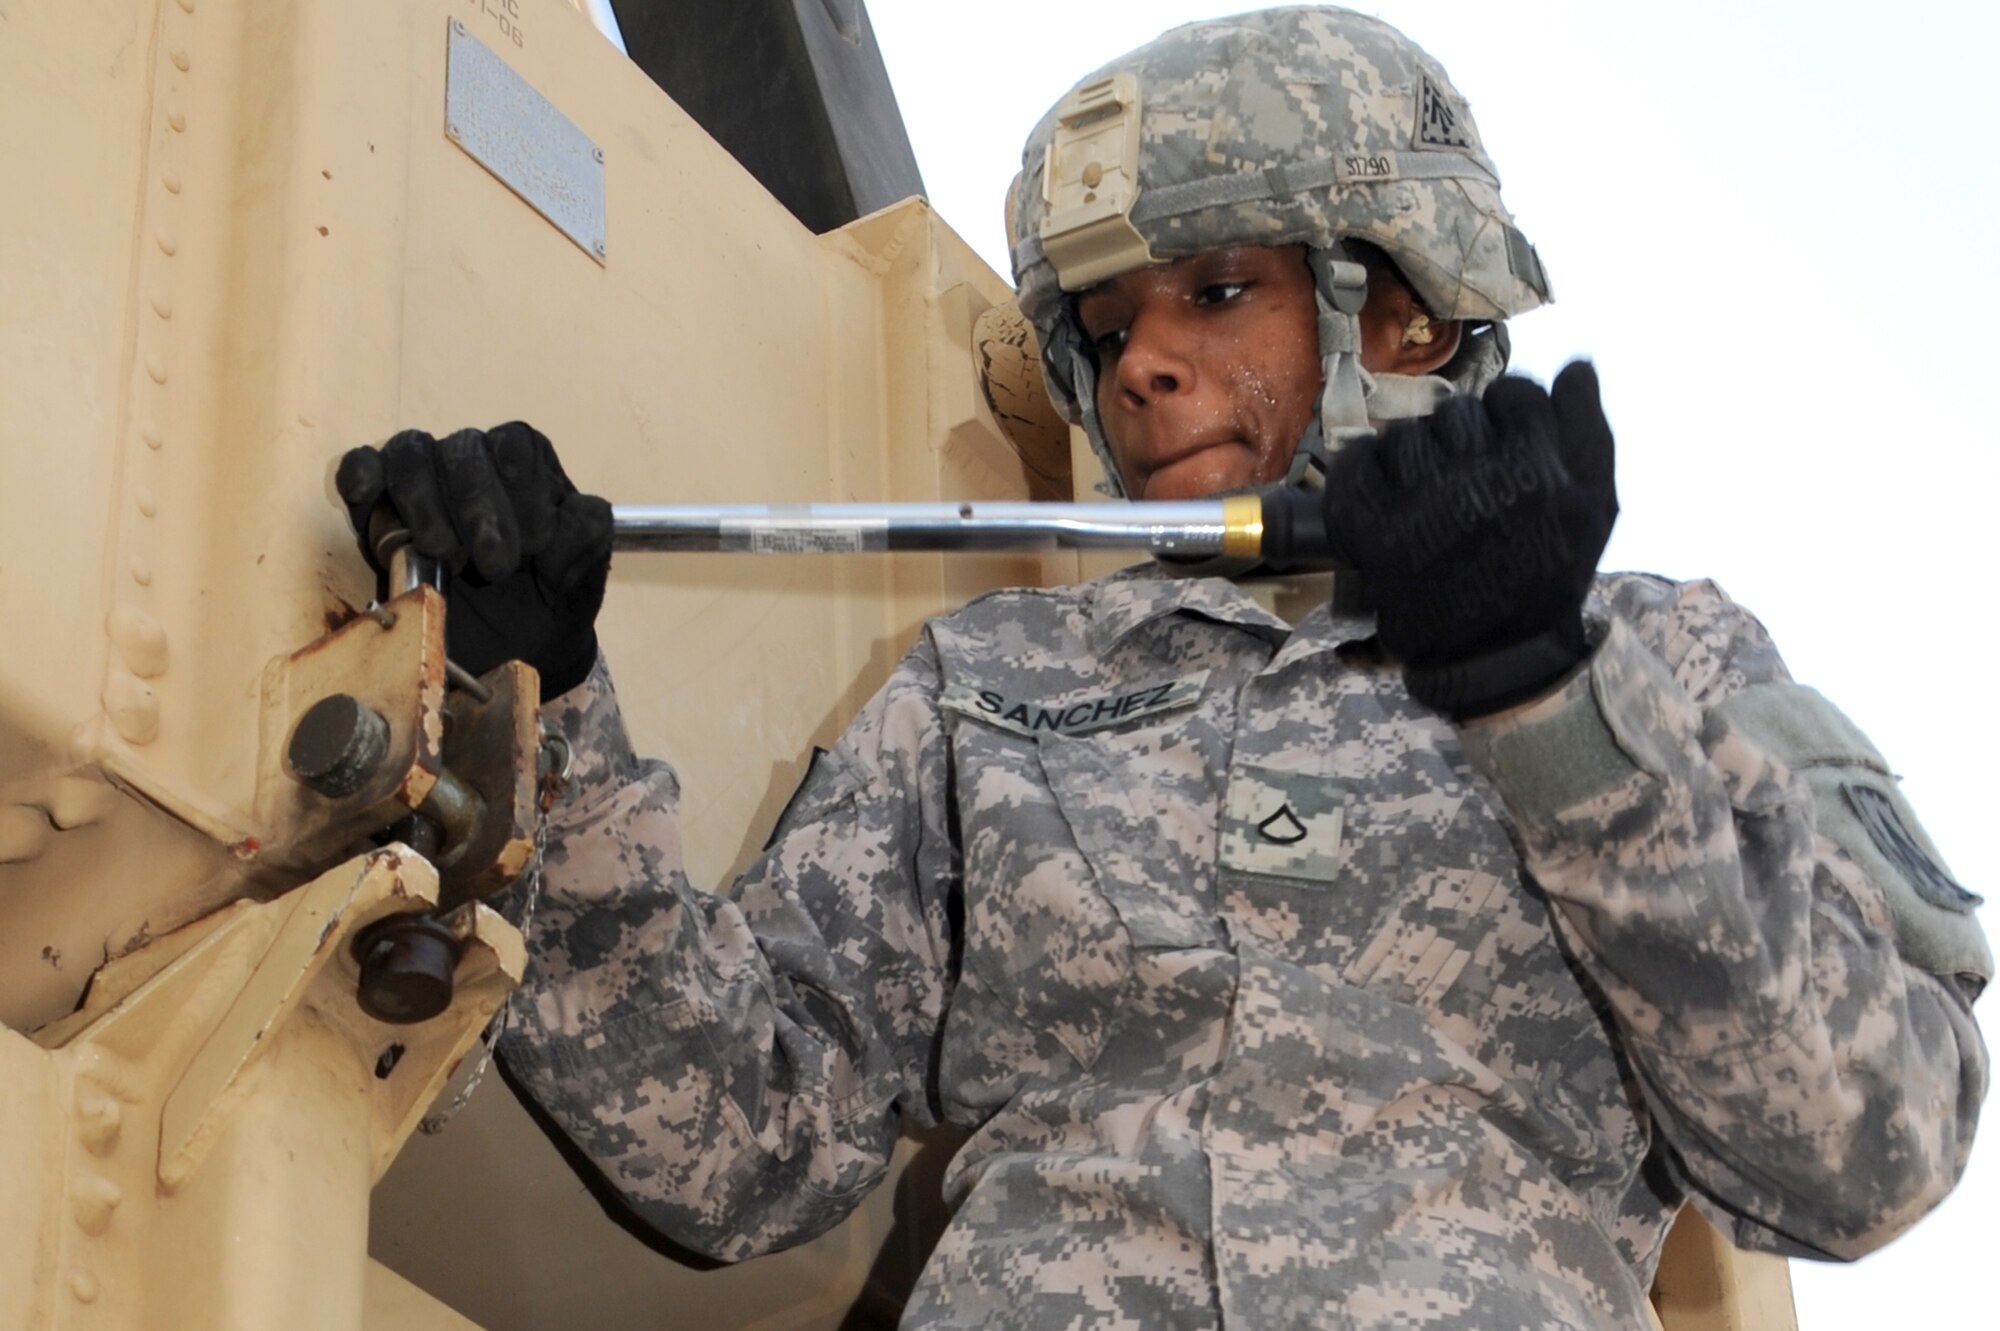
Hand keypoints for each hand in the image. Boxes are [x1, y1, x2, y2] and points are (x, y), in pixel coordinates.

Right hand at [335, 423, 611, 700]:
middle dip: (478, 505)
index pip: (516, 445)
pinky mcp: (378, 507)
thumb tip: (571, 512)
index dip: (522, 492)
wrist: (505, 652)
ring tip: (443, 552)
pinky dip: (363, 480)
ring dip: (424, 500)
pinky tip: (373, 501)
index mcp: (528, 468)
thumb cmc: (544, 604)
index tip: (533, 546)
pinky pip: (360, 469)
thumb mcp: (581, 581)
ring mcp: (423, 480)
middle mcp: (474, 461)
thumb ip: (585, 539)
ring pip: (410, 451)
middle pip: (463, 446)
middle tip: (494, 567)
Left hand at [1324, 362, 1617, 718]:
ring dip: (1414, 451)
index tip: (1507, 439)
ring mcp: (1421, 505)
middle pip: (1457, 413)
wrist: (1497, 655)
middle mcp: (1478, 480)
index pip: (1514, 396)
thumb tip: (1576, 365)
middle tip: (1466, 470)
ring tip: (1427, 484)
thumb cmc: (1550, 578)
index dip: (1510, 412)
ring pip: (1406, 435)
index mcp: (1535, 469)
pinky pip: (1356, 466)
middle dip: (1463, 434)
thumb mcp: (1596, 506)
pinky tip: (1381, 484)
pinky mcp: (1374, 531)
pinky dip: (1363, 467)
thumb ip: (1589, 430)